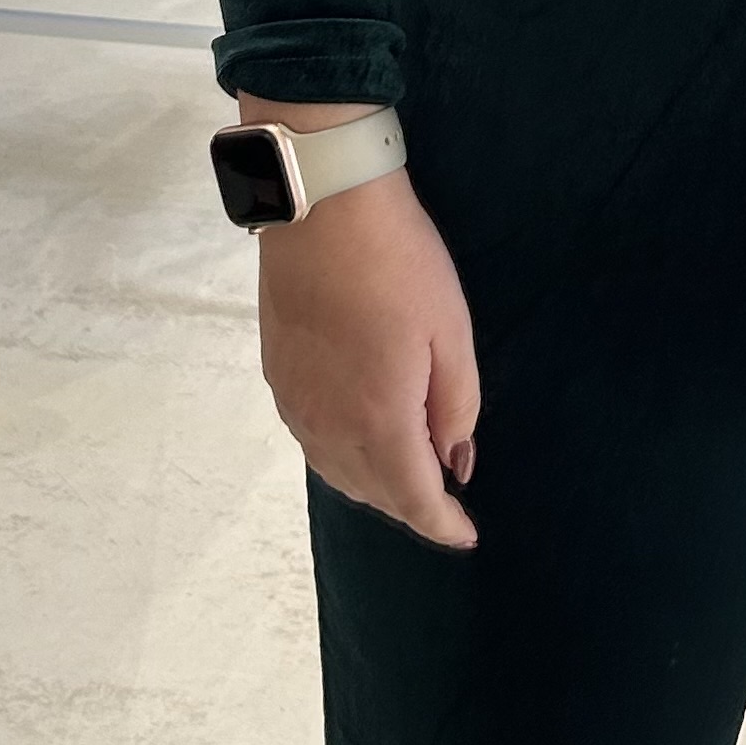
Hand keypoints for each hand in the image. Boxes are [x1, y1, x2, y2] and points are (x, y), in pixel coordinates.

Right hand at [254, 170, 480, 550]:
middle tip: (446, 498)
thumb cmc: (399, 263)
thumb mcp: (450, 332)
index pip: (413, 499)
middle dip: (411, 505)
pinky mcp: (278, 378)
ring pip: (337, 473)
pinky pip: (312, 443)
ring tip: (409, 472)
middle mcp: (329, 426)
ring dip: (375, 485)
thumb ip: (457, 407)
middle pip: (372, 493)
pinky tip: (361, 437)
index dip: (443, 525)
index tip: (467, 536)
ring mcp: (296, 404)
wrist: (322, 208)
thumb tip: (456, 462)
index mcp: (379, 420)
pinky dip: (343, 457)